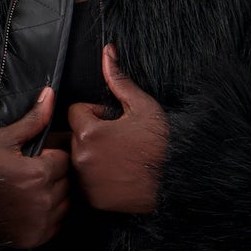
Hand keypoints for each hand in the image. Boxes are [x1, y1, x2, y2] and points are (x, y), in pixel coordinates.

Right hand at [0, 85, 70, 246]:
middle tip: (31, 174)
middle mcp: (45, 199)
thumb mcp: (3, 140)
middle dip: (54, 175)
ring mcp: (43, 221)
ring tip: (30, 191)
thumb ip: (33, 120)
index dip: (51, 156)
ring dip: (54, 195)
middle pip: (67, 181)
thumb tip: (50, 94)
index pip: (64, 159)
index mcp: (40, 173)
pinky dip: (49, 216)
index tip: (36, 159)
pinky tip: (30, 208)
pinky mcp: (39, 237)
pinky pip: (58, 223)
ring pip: (65, 202)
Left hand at [68, 48, 166, 213]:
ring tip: (118, 157)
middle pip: (75, 135)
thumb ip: (119, 80)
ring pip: (78, 158)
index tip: (114, 121)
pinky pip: (84, 181)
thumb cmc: (161, 144)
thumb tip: (108, 52)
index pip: (76, 111)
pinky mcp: (91, 199)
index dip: (96, 113)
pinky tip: (117, 175)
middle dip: (92, 133)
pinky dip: (95, 177)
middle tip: (118, 140)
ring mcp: (85, 180)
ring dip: (92, 155)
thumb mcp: (143, 106)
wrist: (175, 181)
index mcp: (89, 132)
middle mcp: (80, 157)